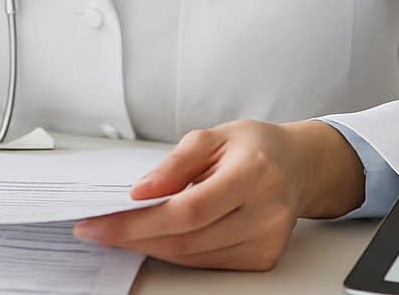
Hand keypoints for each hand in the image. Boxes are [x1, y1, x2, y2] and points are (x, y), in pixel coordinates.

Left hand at [72, 119, 365, 271]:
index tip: (100, 223)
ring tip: (124, 230)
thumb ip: (174, 163)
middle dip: (136, 237)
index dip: (140, 222)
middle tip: (100, 229)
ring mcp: (266, 240)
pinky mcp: (263, 258)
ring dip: (152, 246)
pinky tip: (160, 236)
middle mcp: (265, 212)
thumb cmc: (255, 146)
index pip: (188, 210)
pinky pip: (207, 263)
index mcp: (253, 174)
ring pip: (194, 256)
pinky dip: (178, 251)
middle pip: (187, 239)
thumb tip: (140, 192)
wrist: (298, 166)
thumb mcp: (212, 136)